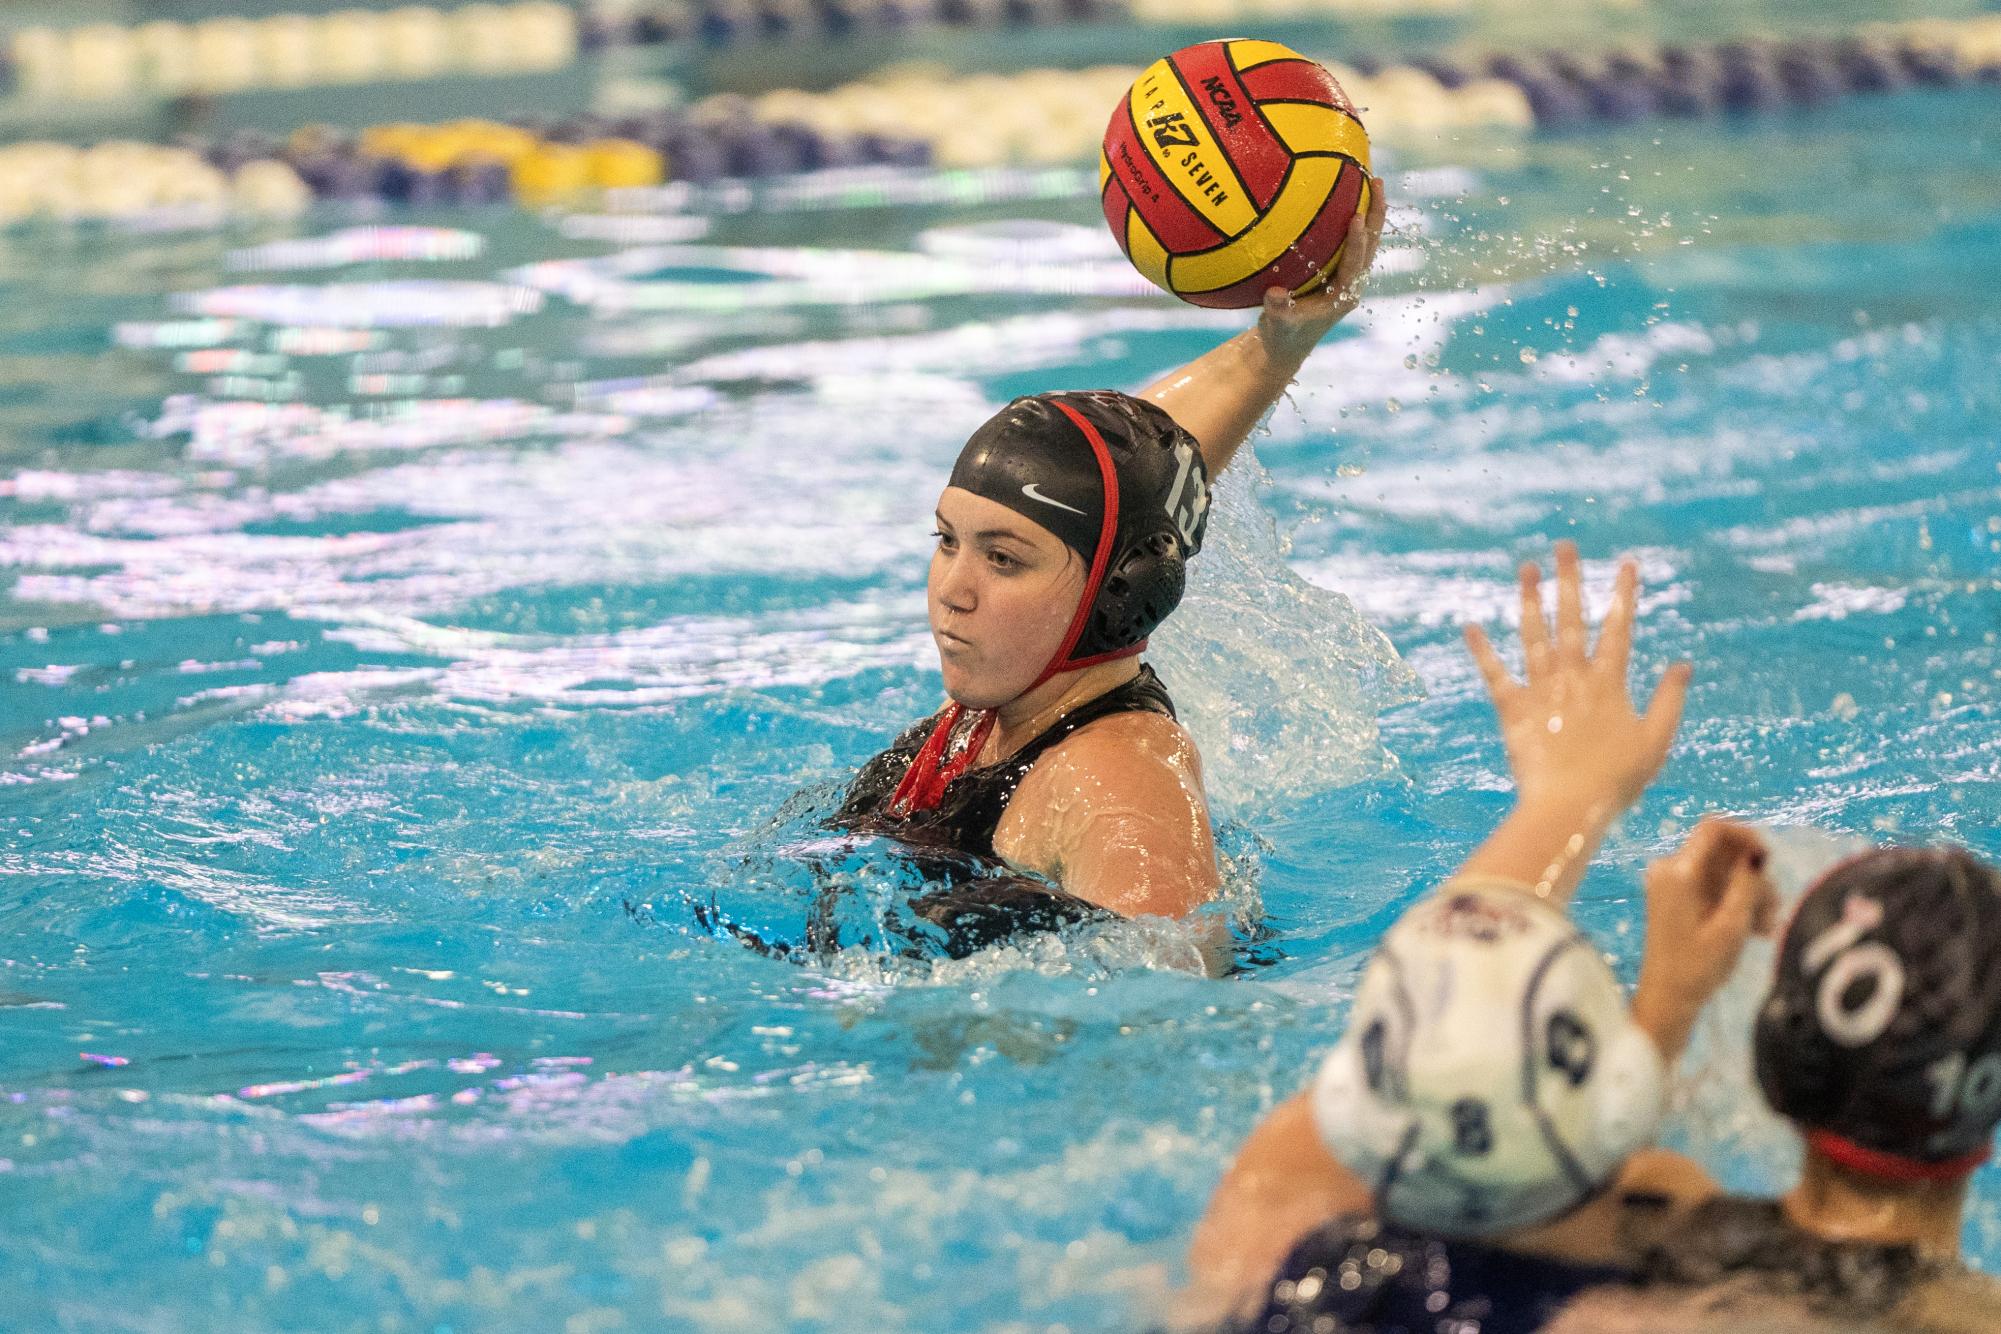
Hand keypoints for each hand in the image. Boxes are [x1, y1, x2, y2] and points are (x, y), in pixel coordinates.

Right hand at [1255, 174, 1388, 366]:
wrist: (1288, 346)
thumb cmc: (1283, 336)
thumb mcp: (1278, 324)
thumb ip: (1278, 310)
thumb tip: (1274, 294)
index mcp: (1343, 296)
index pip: (1355, 264)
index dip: (1357, 241)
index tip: (1357, 216)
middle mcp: (1352, 284)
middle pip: (1371, 244)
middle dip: (1376, 213)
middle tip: (1376, 181)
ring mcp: (1348, 276)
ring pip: (1367, 240)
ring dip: (1371, 212)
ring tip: (1371, 181)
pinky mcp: (1339, 272)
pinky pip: (1351, 241)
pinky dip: (1352, 220)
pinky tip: (1345, 197)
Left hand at [1464, 542, 1691, 814]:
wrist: (1570, 806)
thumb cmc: (1618, 781)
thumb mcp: (1656, 741)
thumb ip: (1670, 700)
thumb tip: (1684, 665)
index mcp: (1610, 683)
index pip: (1619, 627)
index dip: (1623, 593)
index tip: (1627, 561)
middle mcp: (1573, 678)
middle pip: (1571, 619)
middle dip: (1570, 579)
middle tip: (1565, 546)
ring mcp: (1541, 691)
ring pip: (1533, 636)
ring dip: (1529, 599)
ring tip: (1526, 568)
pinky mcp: (1512, 711)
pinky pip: (1494, 674)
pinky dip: (1481, 650)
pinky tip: (1469, 626)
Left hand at [1633, 819, 1777, 1057]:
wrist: (1669, 997)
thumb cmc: (1698, 966)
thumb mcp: (1732, 925)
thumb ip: (1746, 885)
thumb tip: (1756, 854)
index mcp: (1678, 872)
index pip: (1714, 827)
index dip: (1746, 835)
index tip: (1769, 859)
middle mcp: (1670, 870)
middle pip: (1724, 852)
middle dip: (1754, 877)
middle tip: (1772, 911)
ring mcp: (1673, 883)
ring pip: (1724, 871)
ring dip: (1751, 894)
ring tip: (1764, 928)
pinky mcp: (1678, 898)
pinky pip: (1715, 886)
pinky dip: (1737, 902)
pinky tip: (1755, 930)